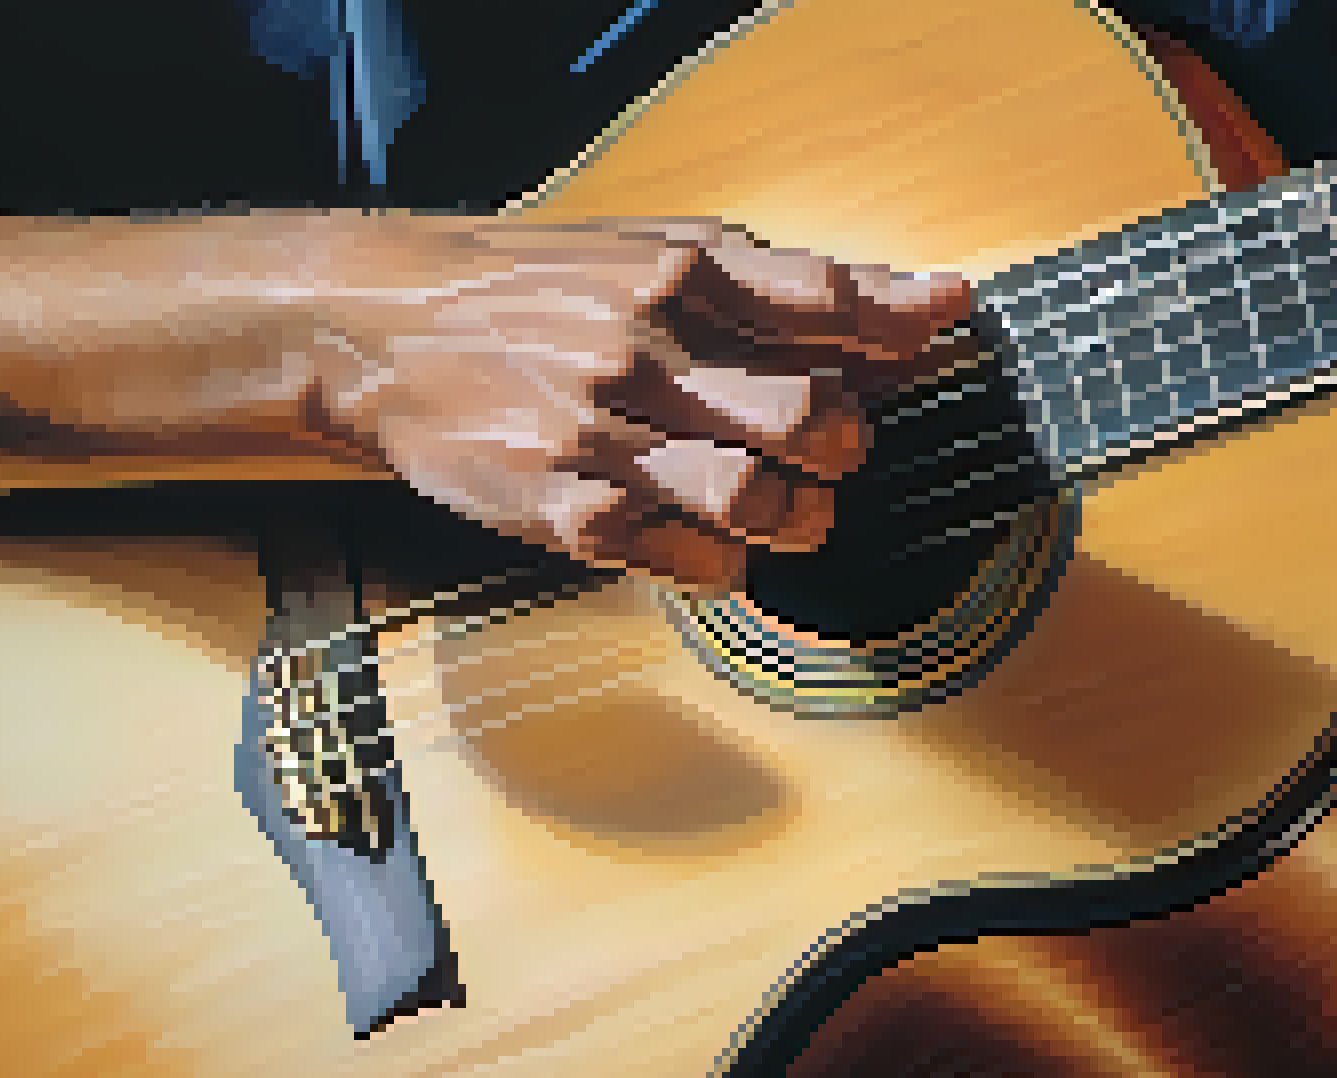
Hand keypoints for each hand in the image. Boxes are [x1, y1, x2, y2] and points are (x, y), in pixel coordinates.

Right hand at [294, 216, 970, 590]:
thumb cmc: (540, 290)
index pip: (824, 301)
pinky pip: (685, 561)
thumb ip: (785, 284)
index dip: (902, 326)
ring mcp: (600, 439)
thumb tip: (932, 304)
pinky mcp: (562, 513)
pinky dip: (727, 564)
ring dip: (801, 516)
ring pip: (755, 501)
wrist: (387, 331)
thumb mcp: (654, 253)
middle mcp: (641, 353)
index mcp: (672, 274)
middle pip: (806, 416)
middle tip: (836, 446)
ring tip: (793, 509)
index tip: (949, 330)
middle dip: (847, 442)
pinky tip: (718, 544)